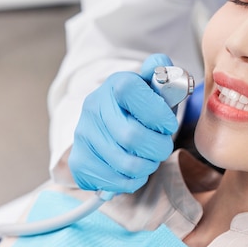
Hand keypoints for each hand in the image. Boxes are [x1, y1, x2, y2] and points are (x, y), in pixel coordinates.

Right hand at [69, 54, 178, 192]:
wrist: (109, 120)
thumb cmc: (142, 105)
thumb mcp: (154, 86)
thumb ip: (164, 73)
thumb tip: (162, 66)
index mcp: (116, 84)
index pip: (133, 93)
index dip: (159, 114)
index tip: (168, 124)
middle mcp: (94, 106)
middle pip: (132, 136)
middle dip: (158, 147)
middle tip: (163, 146)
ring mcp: (83, 134)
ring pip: (125, 163)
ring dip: (148, 166)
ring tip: (151, 158)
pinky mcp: (79, 161)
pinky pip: (113, 181)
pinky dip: (132, 180)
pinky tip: (136, 170)